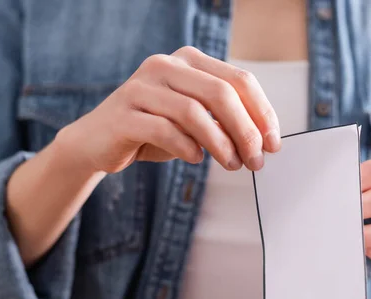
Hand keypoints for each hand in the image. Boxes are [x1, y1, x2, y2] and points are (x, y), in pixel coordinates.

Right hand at [57, 46, 280, 173]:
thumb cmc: (153, 130)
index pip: (238, 79)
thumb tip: (264, 140)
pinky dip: (187, 148)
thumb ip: (223, 120)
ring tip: (232, 165)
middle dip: (246, 130)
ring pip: (194, 112)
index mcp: (188, 60)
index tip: (273, 143)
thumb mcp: (193, 121)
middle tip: (256, 160)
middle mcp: (165, 65)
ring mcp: (142, 87)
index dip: (262, 112)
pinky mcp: (124, 114)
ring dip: (221, 144)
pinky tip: (196, 159)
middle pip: (220, 93)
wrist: (98, 142)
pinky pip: (166, 130)